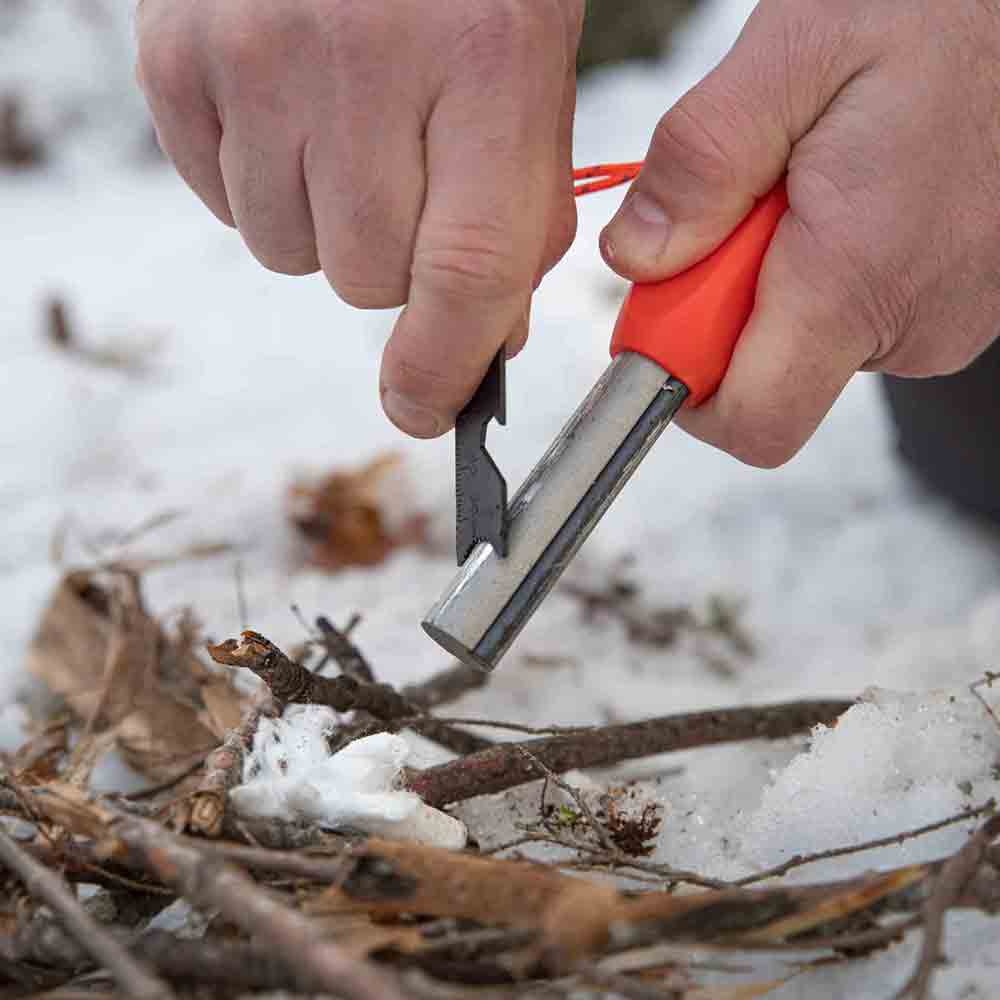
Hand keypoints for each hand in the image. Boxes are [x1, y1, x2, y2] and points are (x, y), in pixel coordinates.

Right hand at [135, 0, 582, 436]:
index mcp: (486, 60)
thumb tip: (484, 344)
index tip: (428, 411)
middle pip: (366, 279)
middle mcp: (361, 62)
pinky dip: (266, 188)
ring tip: (347, 135)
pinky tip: (293, 115)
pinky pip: (226, 206)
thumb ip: (520, 215)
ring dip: (328, 228)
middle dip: (399, 264)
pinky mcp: (176, 61)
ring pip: (292, 255)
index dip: (445, 368)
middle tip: (408, 184)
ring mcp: (254, 58)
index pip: (464, 271)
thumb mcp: (530, 74)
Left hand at [601, 0, 999, 466]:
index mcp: (856, 280)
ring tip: (816, 181)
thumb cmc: (939, 13)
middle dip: (721, 308)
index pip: (752, 422)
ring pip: (808, 345)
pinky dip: (825, 269)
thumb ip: (700, 166)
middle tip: (746, 207)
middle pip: (766, 382)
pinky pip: (857, 318)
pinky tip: (853, 193)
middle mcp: (910, 325)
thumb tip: (634, 258)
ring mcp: (941, 322)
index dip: (683, 388)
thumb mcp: (790, 59)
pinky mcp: (955, 307)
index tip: (663, 315)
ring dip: (774, 280)